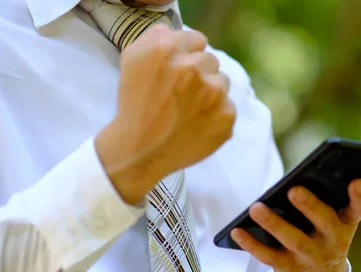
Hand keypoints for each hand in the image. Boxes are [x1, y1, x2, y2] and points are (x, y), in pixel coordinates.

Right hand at [95, 25, 235, 204]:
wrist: (141, 150)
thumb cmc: (135, 104)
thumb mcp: (132, 59)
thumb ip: (156, 36)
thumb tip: (177, 32)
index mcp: (168, 50)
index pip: (197, 40)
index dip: (188, 56)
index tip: (180, 72)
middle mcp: (193, 68)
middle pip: (211, 60)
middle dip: (199, 74)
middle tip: (181, 94)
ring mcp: (213, 94)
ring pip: (222, 82)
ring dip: (210, 93)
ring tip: (188, 110)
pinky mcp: (226, 117)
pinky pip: (228, 107)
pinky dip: (216, 115)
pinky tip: (197, 124)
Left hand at [231, 179, 360, 271]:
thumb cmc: (322, 236)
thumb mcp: (332, 222)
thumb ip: (321, 201)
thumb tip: (290, 183)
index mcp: (346, 223)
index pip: (360, 209)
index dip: (360, 196)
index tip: (355, 180)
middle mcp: (334, 241)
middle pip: (325, 222)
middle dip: (310, 206)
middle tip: (294, 189)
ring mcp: (312, 257)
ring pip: (294, 240)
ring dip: (274, 223)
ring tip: (256, 207)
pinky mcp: (290, 268)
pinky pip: (269, 256)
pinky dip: (251, 244)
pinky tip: (237, 230)